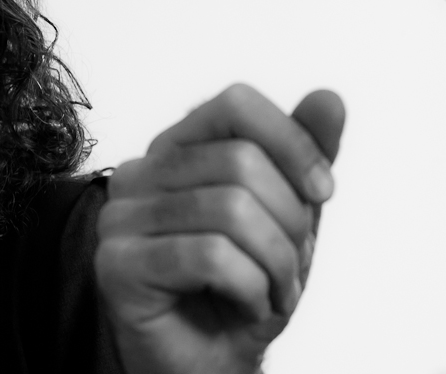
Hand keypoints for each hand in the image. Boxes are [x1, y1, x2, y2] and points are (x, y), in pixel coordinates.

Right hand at [96, 84, 344, 373]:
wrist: (211, 360)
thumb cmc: (244, 283)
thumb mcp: (289, 212)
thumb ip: (303, 153)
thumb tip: (329, 98)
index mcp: (178, 147)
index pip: (236, 103)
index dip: (292, 142)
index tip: (323, 192)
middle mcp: (140, 172)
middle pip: (241, 161)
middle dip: (290, 221)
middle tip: (293, 265)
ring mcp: (119, 217)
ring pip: (230, 210)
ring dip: (276, 263)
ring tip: (274, 291)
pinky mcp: (116, 264)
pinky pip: (210, 256)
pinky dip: (251, 288)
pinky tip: (248, 304)